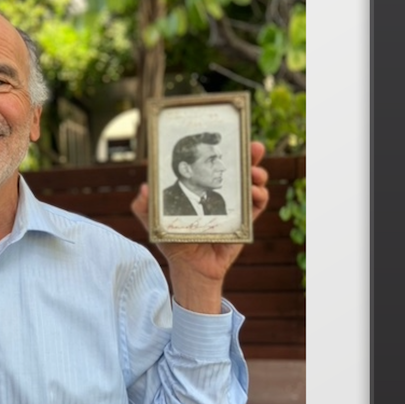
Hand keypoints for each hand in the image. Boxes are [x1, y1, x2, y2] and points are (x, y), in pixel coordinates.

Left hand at [130, 142, 269, 312]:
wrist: (189, 268)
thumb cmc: (173, 241)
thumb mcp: (153, 222)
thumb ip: (143, 207)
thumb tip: (144, 188)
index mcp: (202, 185)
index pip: (214, 161)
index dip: (222, 147)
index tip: (227, 135)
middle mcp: (222, 191)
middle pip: (239, 166)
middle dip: (250, 153)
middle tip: (254, 146)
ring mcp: (235, 205)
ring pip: (253, 183)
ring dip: (258, 174)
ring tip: (254, 173)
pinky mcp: (244, 222)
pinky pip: (258, 207)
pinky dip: (260, 197)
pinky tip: (256, 193)